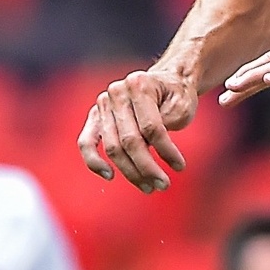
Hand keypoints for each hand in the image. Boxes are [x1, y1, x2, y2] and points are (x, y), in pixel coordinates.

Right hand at [79, 65, 197, 191]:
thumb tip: (147, 150)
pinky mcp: (95, 117)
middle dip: (147, 168)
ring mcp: (103, 104)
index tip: (179, 167)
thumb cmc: (177, 95)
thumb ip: (165, 125)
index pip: (151, 126)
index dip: (166, 151)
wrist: (167, 81)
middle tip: (163, 185)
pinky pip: (86, 142)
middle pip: (129, 140)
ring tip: (148, 187)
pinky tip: (109, 176)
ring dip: (130, 172)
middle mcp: (117, 92)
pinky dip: (94, 161)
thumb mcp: (182, 106)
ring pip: (112, 147)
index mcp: (140, 83)